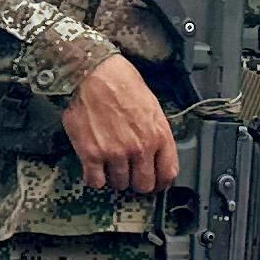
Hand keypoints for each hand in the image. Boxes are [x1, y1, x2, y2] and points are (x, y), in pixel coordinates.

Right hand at [60, 54, 179, 195]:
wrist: (92, 74)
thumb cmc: (121, 84)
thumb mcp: (152, 106)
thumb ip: (156, 133)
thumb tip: (157, 153)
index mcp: (158, 135)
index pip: (168, 173)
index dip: (161, 183)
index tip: (155, 184)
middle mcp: (140, 148)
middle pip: (143, 185)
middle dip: (137, 182)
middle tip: (130, 175)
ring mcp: (115, 153)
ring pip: (119, 184)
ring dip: (114, 178)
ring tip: (110, 164)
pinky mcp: (92, 154)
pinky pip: (95, 181)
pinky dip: (95, 178)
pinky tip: (95, 167)